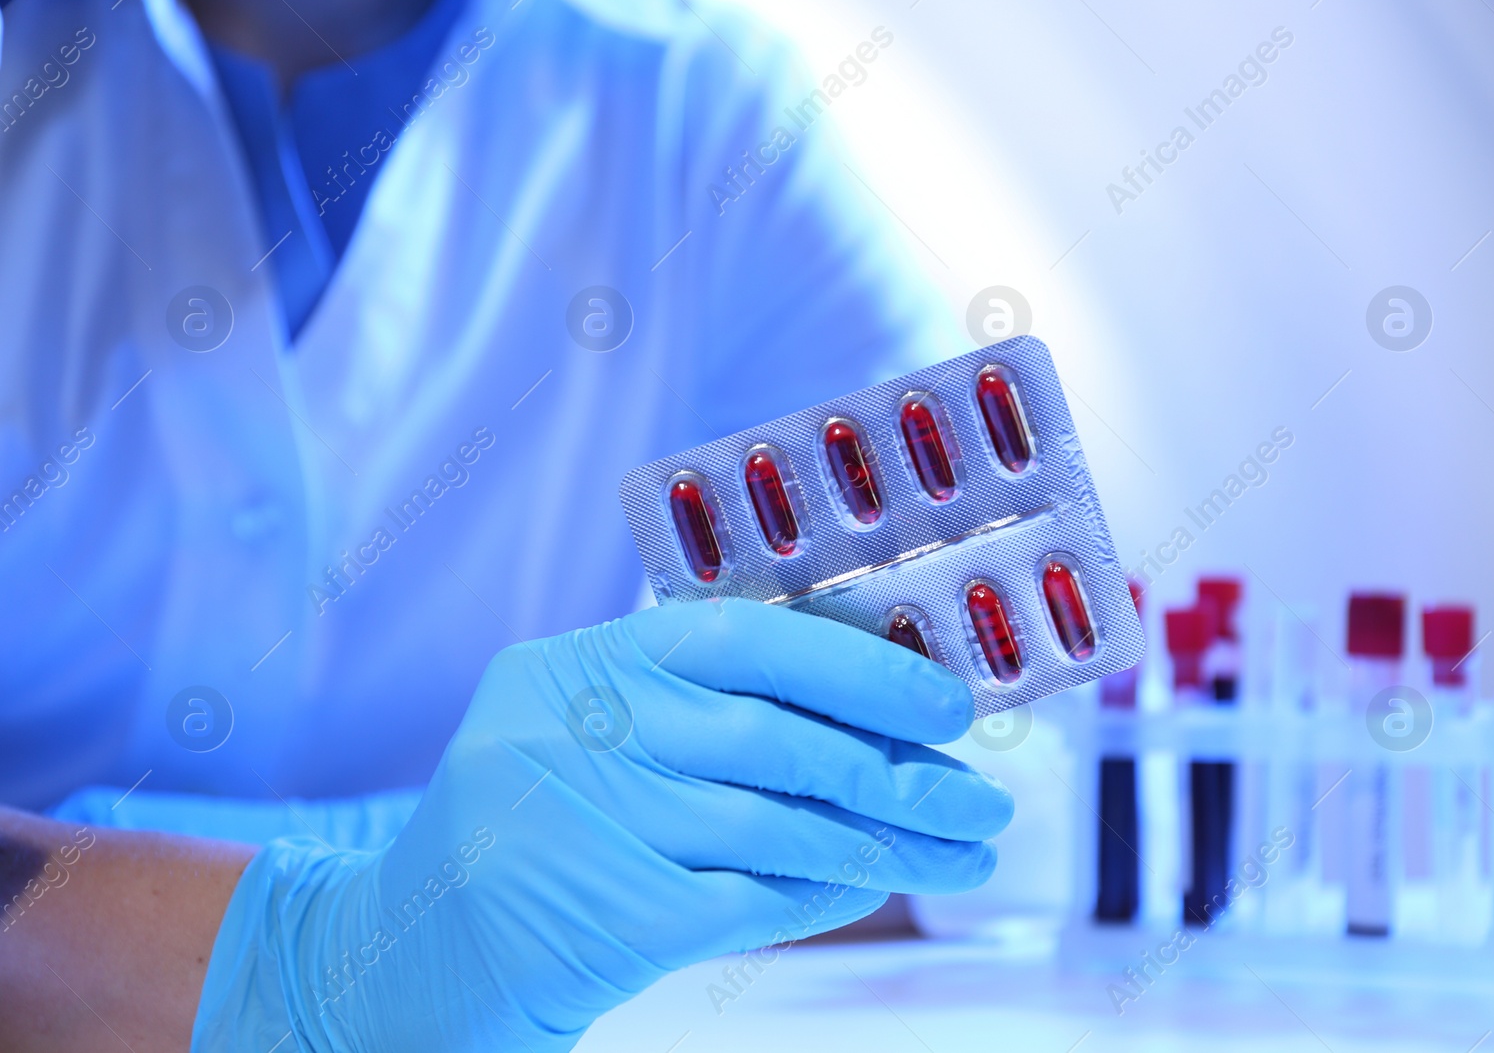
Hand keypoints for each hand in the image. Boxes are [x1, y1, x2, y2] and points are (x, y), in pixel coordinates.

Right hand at [196, 599, 1011, 1050]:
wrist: (421, 948)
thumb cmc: (536, 818)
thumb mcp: (588, 724)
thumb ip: (700, 702)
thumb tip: (875, 706)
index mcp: (582, 662)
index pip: (744, 638)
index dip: (859, 667)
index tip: (944, 700)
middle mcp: (586, 730)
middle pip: (781, 739)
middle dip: (899, 767)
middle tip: (980, 792)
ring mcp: (598, 824)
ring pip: (785, 824)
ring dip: (887, 838)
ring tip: (960, 846)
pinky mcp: (618, 915)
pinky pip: (759, 897)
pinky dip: (830, 890)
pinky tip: (877, 882)